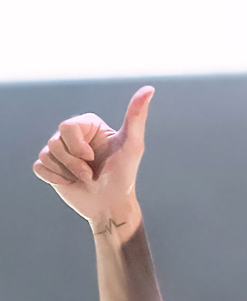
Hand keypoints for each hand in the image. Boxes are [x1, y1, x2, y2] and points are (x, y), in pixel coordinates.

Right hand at [33, 86, 153, 231]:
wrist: (112, 207)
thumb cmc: (124, 177)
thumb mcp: (133, 146)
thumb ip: (136, 117)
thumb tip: (149, 88)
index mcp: (87, 125)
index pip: (67, 126)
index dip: (78, 147)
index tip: (94, 158)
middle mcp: (72, 135)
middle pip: (55, 141)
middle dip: (73, 162)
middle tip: (90, 173)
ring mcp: (60, 151)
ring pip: (46, 154)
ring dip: (67, 172)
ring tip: (84, 179)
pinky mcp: (50, 168)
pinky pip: (39, 167)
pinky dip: (55, 178)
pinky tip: (71, 183)